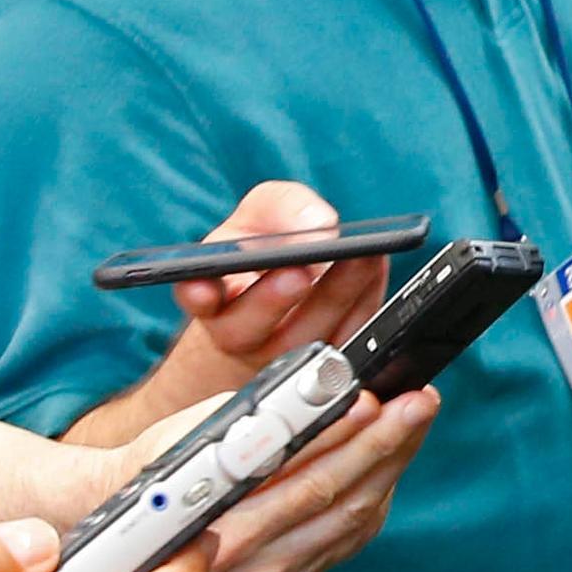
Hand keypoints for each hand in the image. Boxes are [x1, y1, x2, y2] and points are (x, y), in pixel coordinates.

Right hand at [107, 385, 437, 571]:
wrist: (144, 518)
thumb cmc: (167, 461)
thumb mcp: (198, 429)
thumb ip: (255, 418)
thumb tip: (323, 387)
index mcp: (217, 523)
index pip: (298, 476)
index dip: (341, 436)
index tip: (371, 400)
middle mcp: (249, 558)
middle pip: (336, 495)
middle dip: (385, 442)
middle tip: (419, 400)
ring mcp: (277, 570)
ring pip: (355, 514)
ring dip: (393, 460)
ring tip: (415, 414)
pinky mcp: (298, 571)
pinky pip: (354, 530)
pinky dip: (379, 486)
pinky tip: (392, 451)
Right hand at [129, 184, 400, 416]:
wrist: (287, 295)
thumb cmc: (266, 248)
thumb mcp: (264, 213)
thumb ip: (283, 206)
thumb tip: (320, 224)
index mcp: (210, 295)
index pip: (195, 299)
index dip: (198, 295)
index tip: (206, 286)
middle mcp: (238, 334)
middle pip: (248, 329)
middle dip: (273, 299)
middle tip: (301, 270)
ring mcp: (283, 359)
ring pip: (304, 340)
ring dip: (335, 296)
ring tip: (361, 258)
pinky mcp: (328, 365)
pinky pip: (346, 341)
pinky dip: (364, 303)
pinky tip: (377, 268)